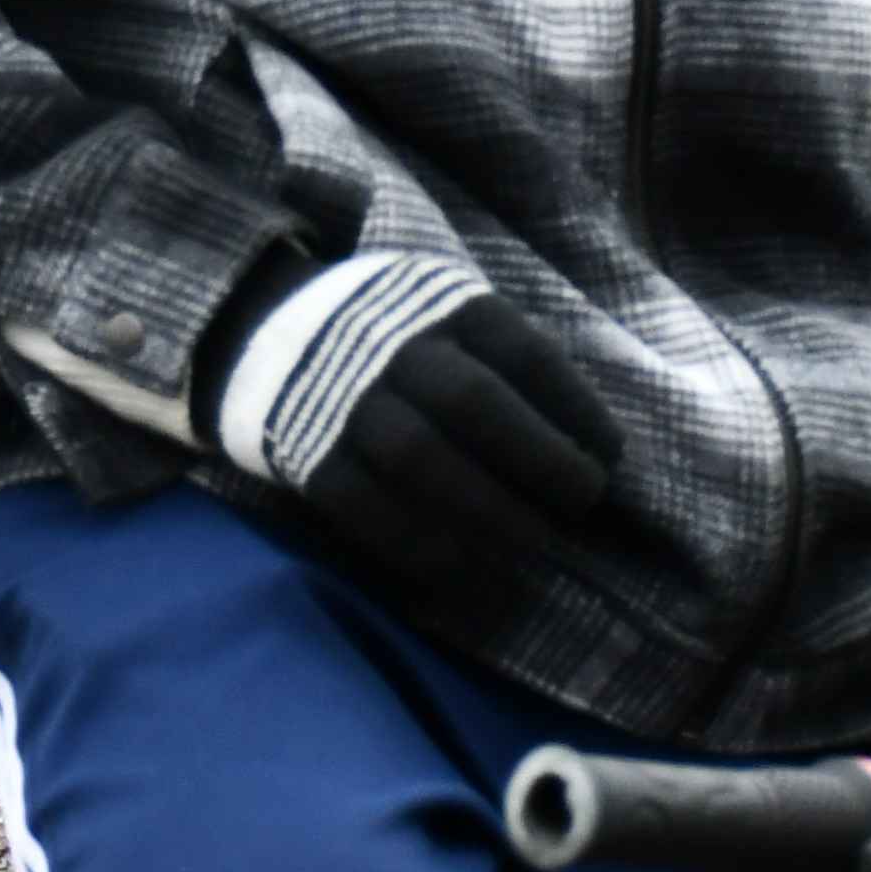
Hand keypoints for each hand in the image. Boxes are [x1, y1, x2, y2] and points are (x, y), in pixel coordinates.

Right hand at [209, 253, 619, 528]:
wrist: (262, 328)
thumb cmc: (394, 332)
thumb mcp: (451, 311)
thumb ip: (509, 357)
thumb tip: (588, 437)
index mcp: (445, 304)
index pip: (524, 353)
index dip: (575, 409)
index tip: (608, 456)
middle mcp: (395, 346)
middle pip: (476, 404)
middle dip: (541, 461)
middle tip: (581, 504)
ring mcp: (345, 400)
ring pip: (421, 458)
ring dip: (488, 510)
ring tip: (535, 543)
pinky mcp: (307, 454)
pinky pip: (366, 506)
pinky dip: (419, 543)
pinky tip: (464, 567)